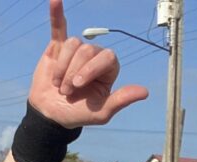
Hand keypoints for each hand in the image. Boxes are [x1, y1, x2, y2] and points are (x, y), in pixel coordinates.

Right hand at [28, 0, 147, 128]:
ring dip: (62, 66)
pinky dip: (56, 14)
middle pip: (87, 50)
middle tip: (66, 91)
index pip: (106, 57)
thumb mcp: (101, 113)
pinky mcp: (58, 48)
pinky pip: (58, 27)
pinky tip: (55, 1)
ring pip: (72, 44)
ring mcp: (76, 51)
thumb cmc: (78, 114)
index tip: (78, 85)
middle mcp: (94, 56)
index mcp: (108, 69)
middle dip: (73, 72)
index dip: (91, 69)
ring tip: (58, 83)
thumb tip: (145, 92)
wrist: (51, 114)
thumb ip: (120, 100)